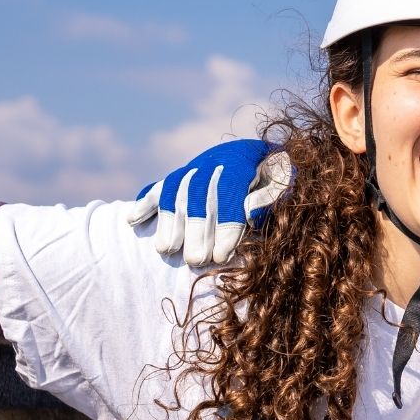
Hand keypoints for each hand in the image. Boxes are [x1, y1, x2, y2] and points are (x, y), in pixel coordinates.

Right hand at [127, 139, 287, 265]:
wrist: (269, 160)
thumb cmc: (280, 183)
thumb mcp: (286, 186)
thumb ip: (272, 197)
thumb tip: (250, 213)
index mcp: (244, 158)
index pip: (230, 187)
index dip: (225, 222)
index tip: (222, 255)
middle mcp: (215, 159)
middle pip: (198, 192)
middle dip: (195, 229)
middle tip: (196, 261)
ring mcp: (195, 166)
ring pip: (175, 190)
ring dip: (169, 221)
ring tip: (167, 250)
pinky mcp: (181, 176)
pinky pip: (159, 186)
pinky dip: (144, 202)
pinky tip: (132, 220)